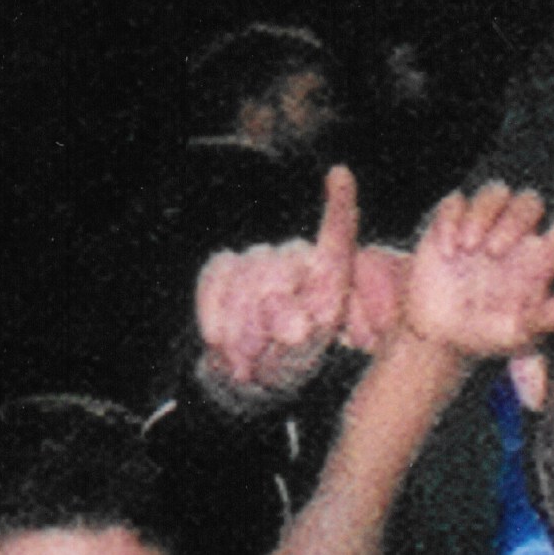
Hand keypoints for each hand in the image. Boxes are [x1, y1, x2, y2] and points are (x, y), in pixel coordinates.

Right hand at [189, 165, 366, 409]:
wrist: (238, 379)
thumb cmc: (280, 369)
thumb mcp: (296, 363)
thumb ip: (297, 342)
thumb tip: (293, 326)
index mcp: (328, 285)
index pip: (335, 243)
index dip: (338, 210)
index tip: (340, 176)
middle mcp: (300, 263)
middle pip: (278, 266)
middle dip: (264, 315)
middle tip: (261, 355)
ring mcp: (263, 260)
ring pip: (247, 271)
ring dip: (239, 322)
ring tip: (245, 357)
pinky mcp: (228, 265)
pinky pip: (218, 274)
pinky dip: (213, 310)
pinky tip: (219, 340)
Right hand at [396, 174, 553, 368]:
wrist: (440, 334)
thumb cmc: (488, 334)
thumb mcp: (517, 335)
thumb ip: (545, 320)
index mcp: (541, 260)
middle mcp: (517, 236)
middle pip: (530, 202)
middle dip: (513, 221)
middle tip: (492, 253)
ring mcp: (485, 226)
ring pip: (497, 192)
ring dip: (483, 216)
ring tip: (467, 249)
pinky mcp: (452, 223)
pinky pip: (457, 201)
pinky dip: (451, 219)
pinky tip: (446, 249)